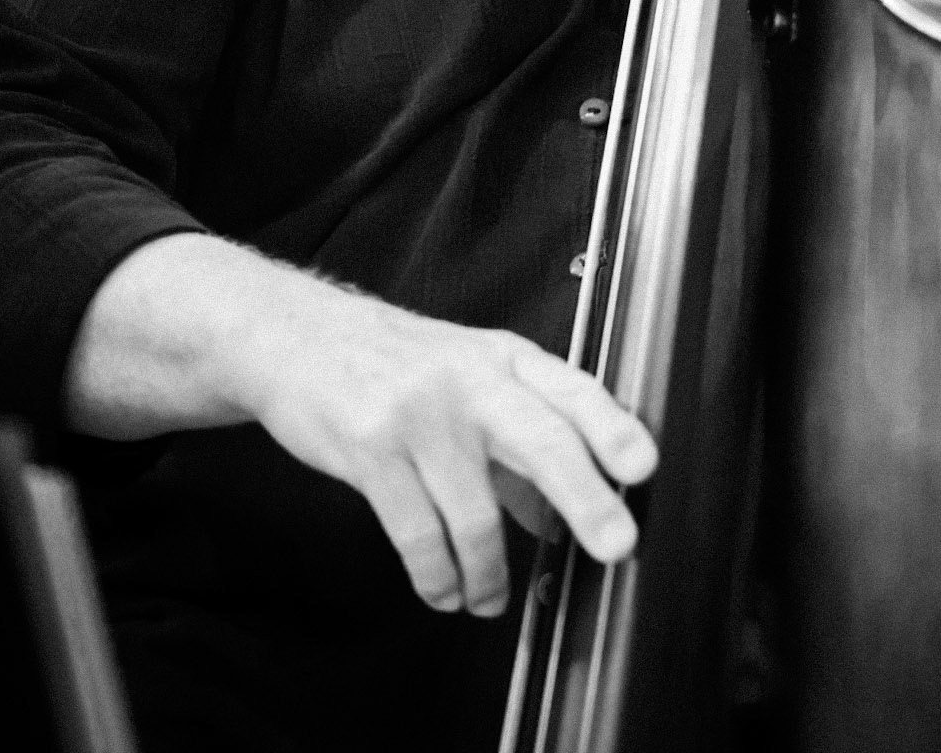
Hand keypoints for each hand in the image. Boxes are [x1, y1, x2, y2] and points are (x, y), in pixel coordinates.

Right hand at [244, 284, 656, 618]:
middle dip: (586, 497)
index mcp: (504, 358)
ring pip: (475, 515)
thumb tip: (565, 518)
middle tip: (617, 544)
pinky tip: (445, 590)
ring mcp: (419, 414)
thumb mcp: (469, 381)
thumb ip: (520, 445)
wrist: (297, 339)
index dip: (611, 427)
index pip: (572, 390)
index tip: (643, 464)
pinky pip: (419, 537)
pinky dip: (439, 579)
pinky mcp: (371, 451)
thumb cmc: (397, 364)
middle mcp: (469, 380)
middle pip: (541, 439)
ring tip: (487, 600)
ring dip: (489, 575)